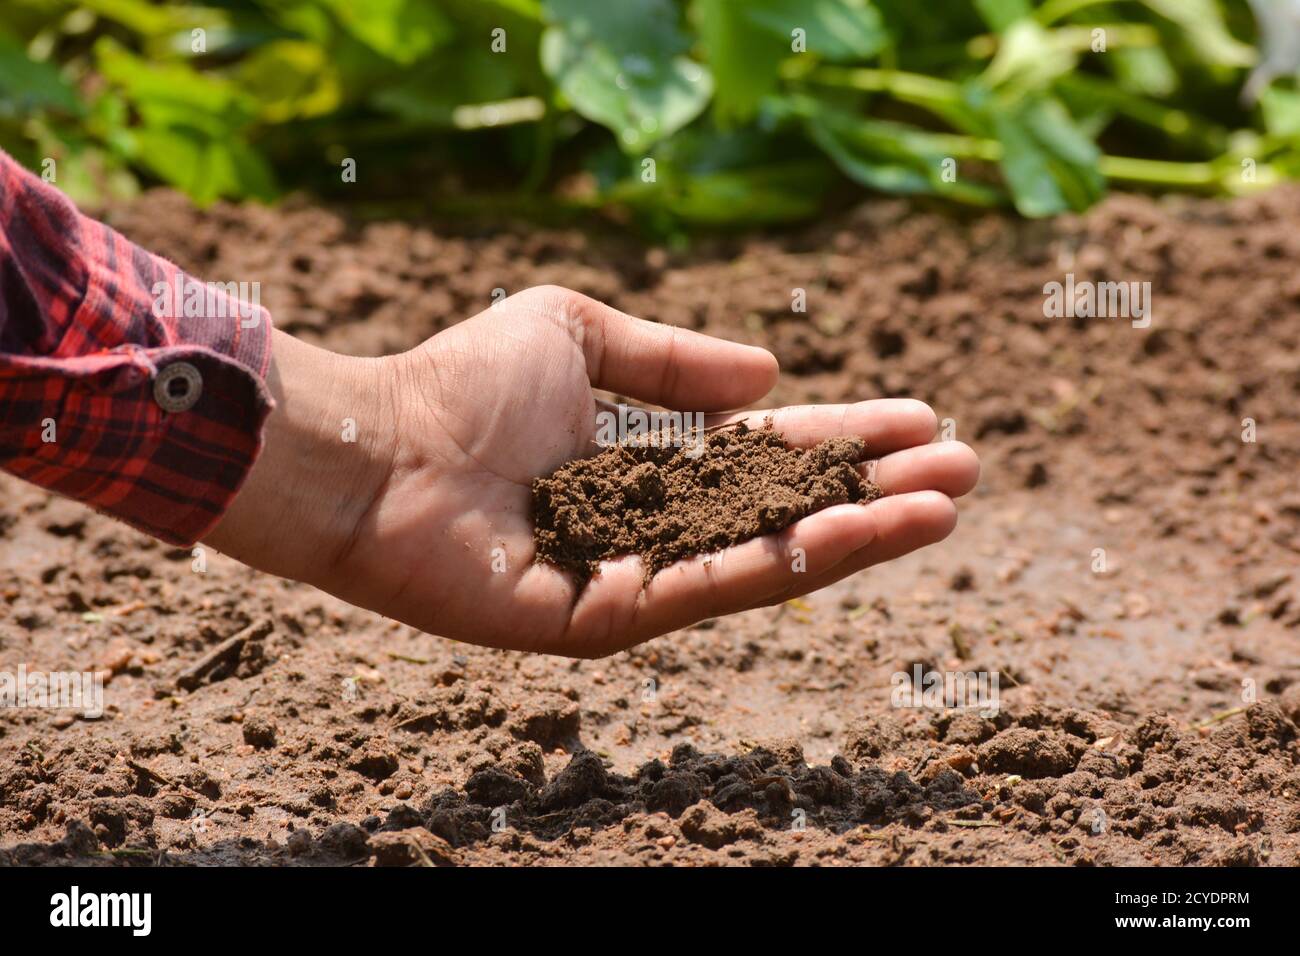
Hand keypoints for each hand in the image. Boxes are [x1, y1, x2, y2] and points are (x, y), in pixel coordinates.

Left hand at [207, 286, 978, 656]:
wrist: (374, 447)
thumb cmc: (460, 384)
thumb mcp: (581, 335)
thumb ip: (674, 362)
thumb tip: (770, 378)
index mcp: (646, 462)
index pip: (766, 454)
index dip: (843, 437)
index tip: (922, 420)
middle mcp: (650, 527)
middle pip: (783, 512)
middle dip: (875, 490)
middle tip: (966, 469)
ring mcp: (630, 579)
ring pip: (765, 557)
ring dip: (859, 532)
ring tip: (944, 503)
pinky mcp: (603, 621)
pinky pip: (708, 588)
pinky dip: (786, 560)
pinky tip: (858, 529)